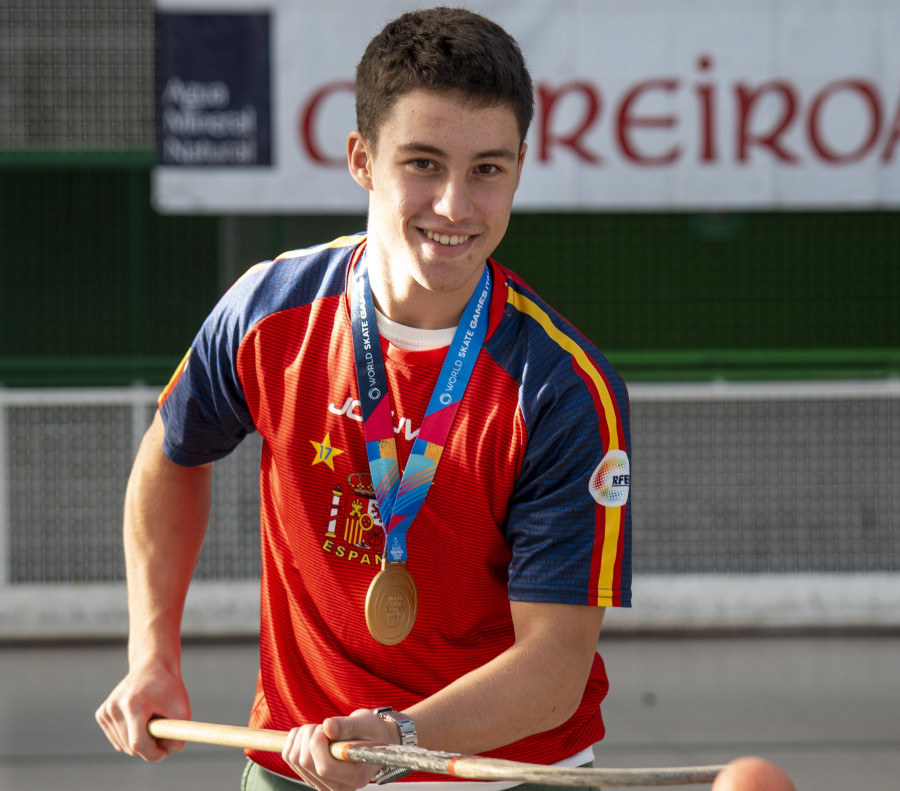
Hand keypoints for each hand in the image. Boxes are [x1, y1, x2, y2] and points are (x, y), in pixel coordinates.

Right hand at [94, 662, 190, 761]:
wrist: (152, 667)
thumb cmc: (169, 688)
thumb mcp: (182, 708)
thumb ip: (178, 735)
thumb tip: (167, 753)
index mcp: (134, 704)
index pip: (138, 743)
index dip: (152, 753)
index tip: (163, 753)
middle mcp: (115, 707)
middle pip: (130, 747)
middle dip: (148, 746)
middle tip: (162, 731)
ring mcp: (106, 711)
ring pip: (123, 746)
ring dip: (139, 741)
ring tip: (151, 721)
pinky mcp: (101, 714)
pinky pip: (117, 740)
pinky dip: (129, 736)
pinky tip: (138, 719)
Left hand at [282, 708, 400, 790]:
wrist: (372, 741)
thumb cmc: (372, 732)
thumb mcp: (366, 723)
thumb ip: (346, 726)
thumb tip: (327, 726)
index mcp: (354, 777)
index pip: (324, 768)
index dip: (318, 743)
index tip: (327, 728)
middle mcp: (337, 787)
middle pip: (306, 762)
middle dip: (310, 735)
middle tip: (326, 726)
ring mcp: (321, 784)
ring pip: (295, 758)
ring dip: (302, 735)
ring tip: (321, 730)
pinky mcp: (310, 777)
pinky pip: (289, 757)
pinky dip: (294, 739)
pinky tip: (311, 734)